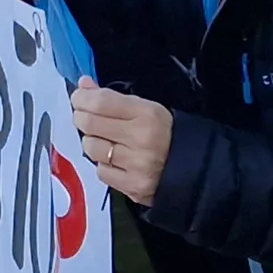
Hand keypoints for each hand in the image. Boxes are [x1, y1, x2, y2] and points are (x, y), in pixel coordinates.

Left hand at [69, 85, 173, 200]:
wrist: (193, 168)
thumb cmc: (165, 134)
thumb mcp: (146, 109)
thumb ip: (113, 98)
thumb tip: (83, 86)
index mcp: (147, 114)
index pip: (101, 102)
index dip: (82, 98)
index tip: (78, 99)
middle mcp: (141, 139)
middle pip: (90, 124)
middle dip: (81, 118)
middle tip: (84, 118)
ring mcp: (136, 165)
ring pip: (91, 148)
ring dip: (91, 142)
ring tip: (103, 140)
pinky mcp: (132, 186)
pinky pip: (101, 171)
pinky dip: (103, 164)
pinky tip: (114, 161)